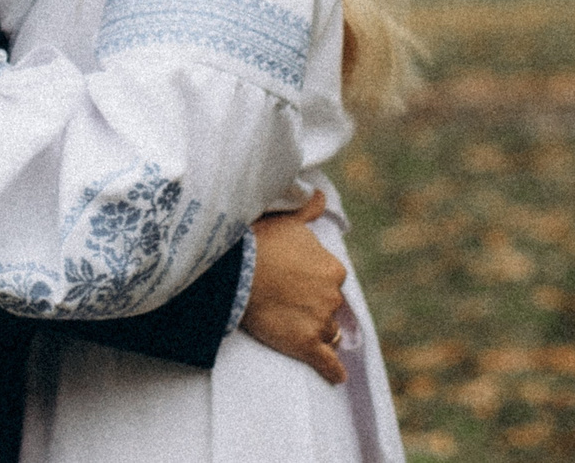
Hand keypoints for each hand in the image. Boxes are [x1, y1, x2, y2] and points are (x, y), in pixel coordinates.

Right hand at [241, 192, 349, 385]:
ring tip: (300, 330)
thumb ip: (309, 209)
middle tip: (291, 304)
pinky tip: (337, 377)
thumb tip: (321, 196)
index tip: (297, 283)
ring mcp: (321, 322)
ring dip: (319, 333)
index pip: (331, 282)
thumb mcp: (288, 221)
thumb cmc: (260, 242)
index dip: (315, 283)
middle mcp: (333, 296)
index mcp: (333, 269)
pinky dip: (334, 371)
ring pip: (329, 333)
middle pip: (330, 308)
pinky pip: (328, 363)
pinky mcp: (306, 345)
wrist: (237, 272)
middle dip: (316, 307)